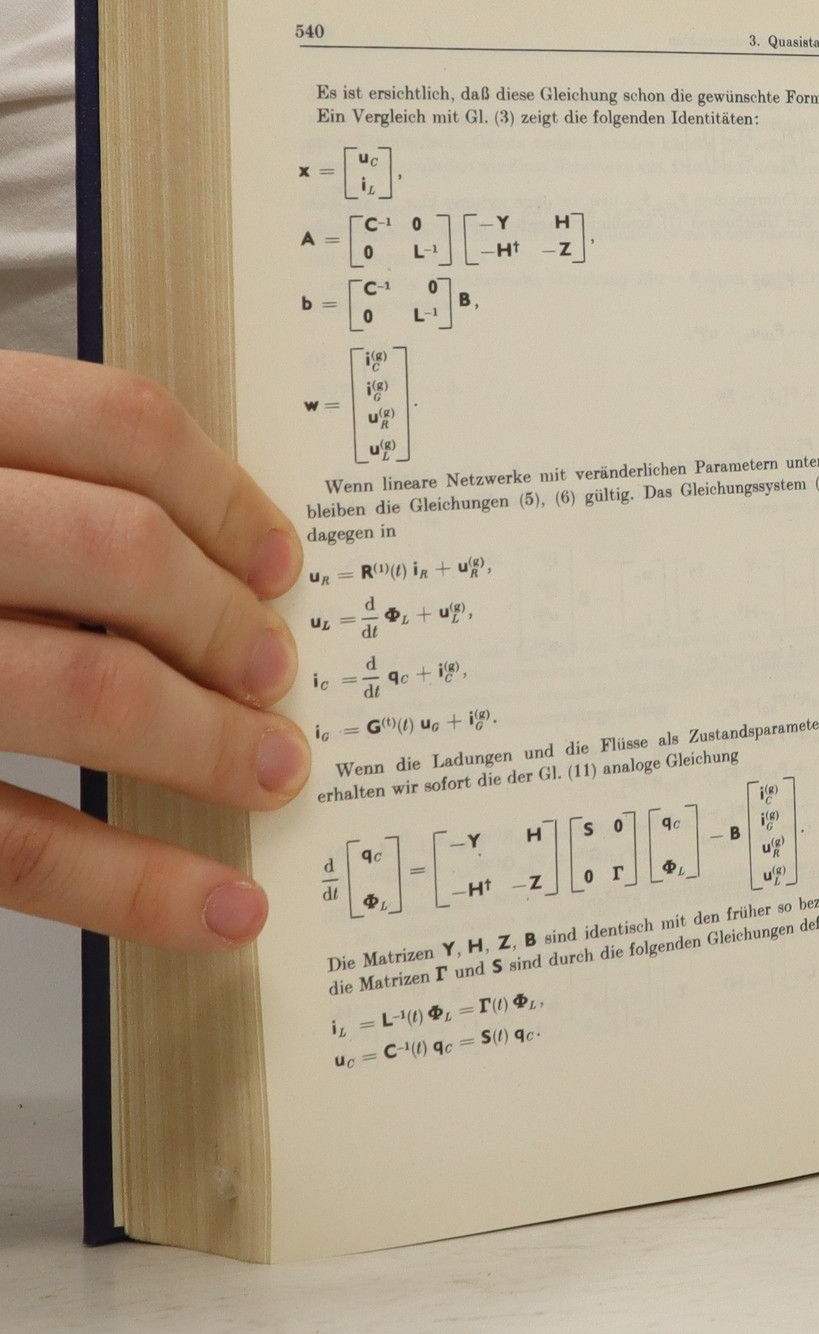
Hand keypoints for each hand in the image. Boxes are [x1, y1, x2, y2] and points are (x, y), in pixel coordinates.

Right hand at [0, 354, 305, 949]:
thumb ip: (9, 483)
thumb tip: (189, 553)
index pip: (110, 423)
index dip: (222, 494)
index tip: (278, 558)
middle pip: (117, 553)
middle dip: (224, 623)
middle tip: (274, 671)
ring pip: (85, 690)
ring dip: (208, 744)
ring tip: (271, 771)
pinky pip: (17, 844)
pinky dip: (135, 885)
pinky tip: (215, 910)